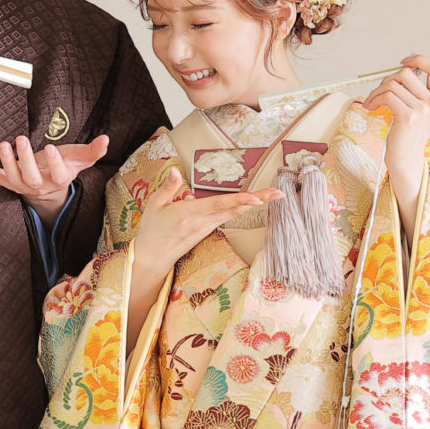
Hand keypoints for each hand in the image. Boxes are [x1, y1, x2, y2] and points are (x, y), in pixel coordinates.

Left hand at [0, 134, 110, 226]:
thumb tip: (106, 139)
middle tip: (22, 139)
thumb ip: (92, 151)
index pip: (58, 176)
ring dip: (6, 161)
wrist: (47, 187)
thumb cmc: (63, 167)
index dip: (55, 164)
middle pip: (31, 178)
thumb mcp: (79, 160)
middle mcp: (39, 186)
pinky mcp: (7, 181)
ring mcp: (21, 185)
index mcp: (58, 181)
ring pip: (12, 178)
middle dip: (25, 160)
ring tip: (4, 143)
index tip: (52, 148)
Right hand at [126, 169, 281, 349]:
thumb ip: (168, 187)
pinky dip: (241, 209)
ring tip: (272, 195)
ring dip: (253, 203)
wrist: (152, 258)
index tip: (257, 197)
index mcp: (189, 213)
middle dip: (258, 200)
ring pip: (233, 213)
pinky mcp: (206, 231)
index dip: (240, 200)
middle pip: (234, 208)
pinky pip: (227, 217)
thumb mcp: (154, 205)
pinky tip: (252, 203)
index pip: (219, 204)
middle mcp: (202, 222)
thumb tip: (175, 169)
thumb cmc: (151, 230)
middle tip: (278, 193)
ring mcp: (206, 227)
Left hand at [364, 54, 429, 214]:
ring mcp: (421, 110)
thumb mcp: (417, 112)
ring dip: (376, 91)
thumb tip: (400, 69)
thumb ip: (413, 92)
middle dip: (387, 79)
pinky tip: (371, 108)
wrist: (406, 161)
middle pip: (406, 72)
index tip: (405, 62)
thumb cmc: (406, 137)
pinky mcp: (408, 117)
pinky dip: (374, 99)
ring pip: (393, 84)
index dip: (420, 59)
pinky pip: (387, 95)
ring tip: (372, 102)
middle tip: (379, 92)